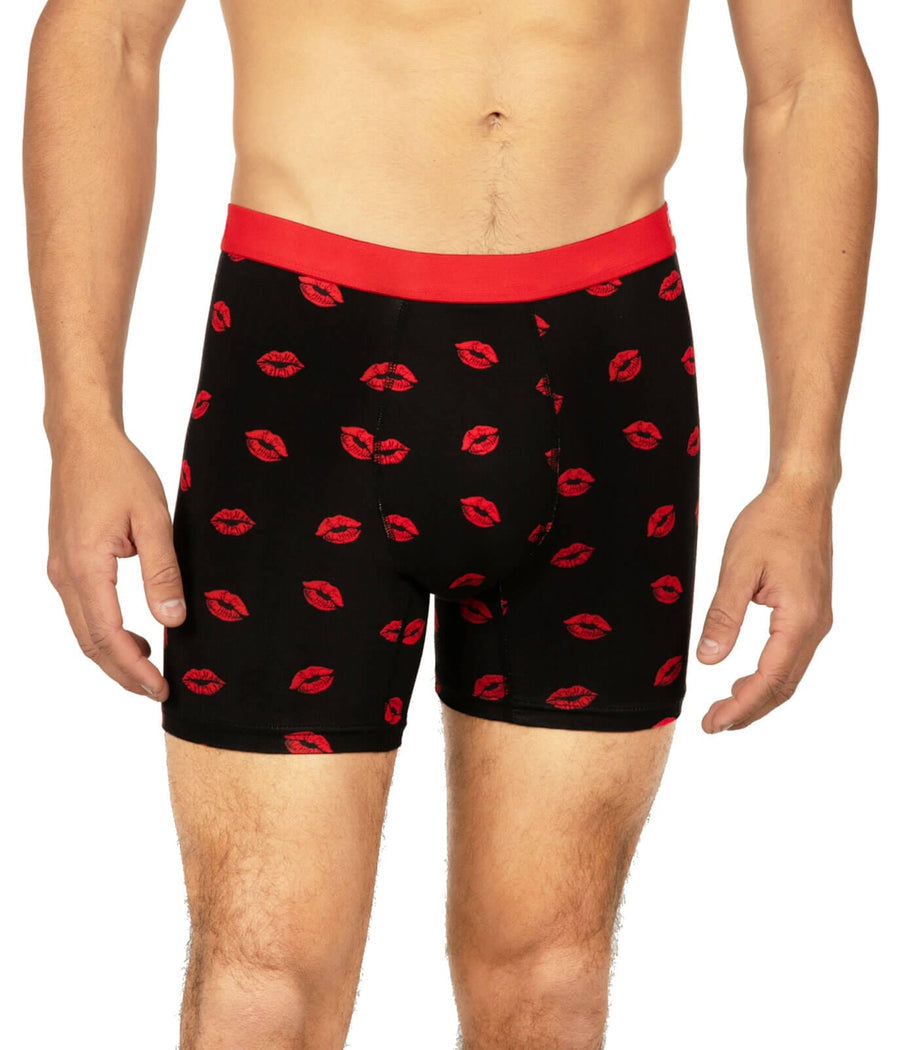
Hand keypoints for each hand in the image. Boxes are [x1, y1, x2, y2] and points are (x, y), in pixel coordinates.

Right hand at [46, 425, 185, 701]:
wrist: (83, 440)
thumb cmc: (119, 471)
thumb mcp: (154, 519)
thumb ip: (163, 572)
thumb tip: (172, 620)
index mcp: (85, 567)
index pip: (108, 637)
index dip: (134, 670)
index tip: (160, 688)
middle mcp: (65, 575)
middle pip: (91, 643)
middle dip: (124, 674)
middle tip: (157, 691)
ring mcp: (60, 570)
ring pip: (84, 630)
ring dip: (114, 656)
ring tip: (149, 670)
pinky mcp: (65, 563)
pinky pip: (83, 612)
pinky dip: (106, 633)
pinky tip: (133, 636)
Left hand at [696, 475, 834, 732]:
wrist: (802, 495)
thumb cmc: (770, 524)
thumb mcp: (737, 568)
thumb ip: (723, 616)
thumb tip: (707, 661)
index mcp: (799, 619)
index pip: (769, 680)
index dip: (740, 708)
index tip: (712, 724)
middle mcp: (815, 626)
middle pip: (783, 687)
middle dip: (748, 711)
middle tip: (712, 725)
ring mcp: (817, 621)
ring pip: (789, 675)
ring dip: (758, 697)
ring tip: (724, 710)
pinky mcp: (811, 612)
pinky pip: (791, 657)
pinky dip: (768, 677)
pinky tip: (744, 679)